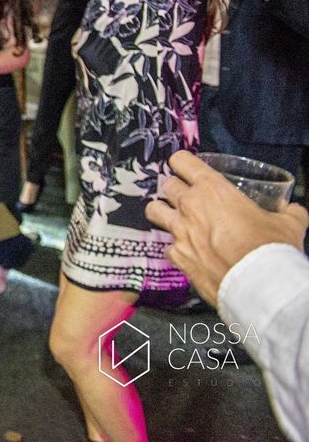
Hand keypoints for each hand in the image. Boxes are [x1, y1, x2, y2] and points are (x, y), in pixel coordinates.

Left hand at [146, 151, 308, 304]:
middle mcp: (190, 206)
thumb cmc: (271, 248)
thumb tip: (293, 211)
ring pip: (154, 210)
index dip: (182, 162)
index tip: (185, 166)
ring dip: (162, 212)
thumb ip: (287, 212)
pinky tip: (187, 252)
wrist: (259, 285)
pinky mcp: (177, 256)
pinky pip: (166, 246)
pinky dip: (174, 248)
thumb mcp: (287, 223)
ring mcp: (179, 231)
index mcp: (212, 189)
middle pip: (166, 185)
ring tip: (173, 217)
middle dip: (174, 188)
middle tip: (185, 195)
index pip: (182, 161)